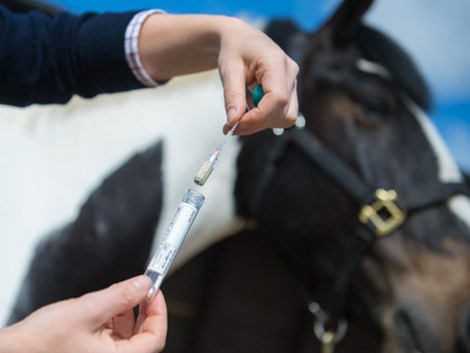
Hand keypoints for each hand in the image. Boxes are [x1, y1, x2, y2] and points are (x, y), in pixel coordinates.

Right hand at [0, 276, 166, 352]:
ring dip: (127, 311)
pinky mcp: (91, 352)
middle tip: (142, 288)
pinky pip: (112, 335)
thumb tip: (143, 285)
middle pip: (143, 336)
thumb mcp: (86, 311)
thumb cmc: (39, 343)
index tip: (155, 291)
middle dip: (143, 309)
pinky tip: (106, 304)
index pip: (155, 339)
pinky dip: (113, 317)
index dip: (159, 312)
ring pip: (127, 334)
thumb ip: (119, 297)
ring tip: (119, 294)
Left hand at [139, 14, 298, 134]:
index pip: (277, 98)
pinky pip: (282, 114)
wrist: (240, 40)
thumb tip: (233, 122)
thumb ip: (232, 96)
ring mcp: (293, 83)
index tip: (236, 124)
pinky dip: (264, 118)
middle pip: (283, 111)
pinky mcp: (290, 91)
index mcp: (276, 62)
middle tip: (231, 125)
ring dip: (262, 122)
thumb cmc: (234, 51)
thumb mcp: (228, 70)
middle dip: (257, 123)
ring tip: (241, 112)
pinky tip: (250, 108)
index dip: (258, 117)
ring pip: (286, 117)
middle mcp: (290, 72)